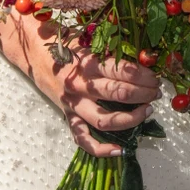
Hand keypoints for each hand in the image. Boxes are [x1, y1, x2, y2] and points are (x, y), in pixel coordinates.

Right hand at [18, 23, 159, 156]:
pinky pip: (83, 139)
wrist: (32, 51)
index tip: (155, 77)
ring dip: (131, 118)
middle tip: (156, 92)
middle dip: (144, 94)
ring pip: (105, 120)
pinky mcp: (67, 116)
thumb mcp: (87, 39)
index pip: (122, 71)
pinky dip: (101, 149)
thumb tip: (144, 57)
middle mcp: (80, 85)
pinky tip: (120, 150)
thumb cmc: (64, 42)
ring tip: (147, 110)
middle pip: (118, 93)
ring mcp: (73, 104)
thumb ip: (110, 49)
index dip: (144, 76)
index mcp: (87, 62)